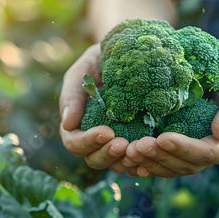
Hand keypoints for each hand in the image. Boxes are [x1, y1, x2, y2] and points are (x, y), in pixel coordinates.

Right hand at [59, 44, 138, 175]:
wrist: (128, 52)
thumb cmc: (99, 60)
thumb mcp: (82, 71)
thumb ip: (72, 95)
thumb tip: (67, 124)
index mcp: (76, 124)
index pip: (74, 143)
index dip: (88, 142)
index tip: (106, 132)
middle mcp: (94, 138)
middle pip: (94, 159)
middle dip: (107, 154)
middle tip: (123, 144)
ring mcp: (115, 142)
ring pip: (115, 165)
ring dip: (125, 162)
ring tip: (139, 150)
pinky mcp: (136, 141)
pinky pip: (136, 162)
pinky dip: (141, 164)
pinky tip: (151, 160)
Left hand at [124, 56, 218, 177]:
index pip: (208, 153)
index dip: (185, 148)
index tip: (163, 138)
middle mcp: (209, 154)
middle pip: (185, 165)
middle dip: (160, 156)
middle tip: (137, 145)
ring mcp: (190, 154)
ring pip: (169, 168)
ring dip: (148, 162)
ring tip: (128, 150)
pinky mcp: (174, 150)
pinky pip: (159, 162)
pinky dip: (143, 163)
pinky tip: (127, 157)